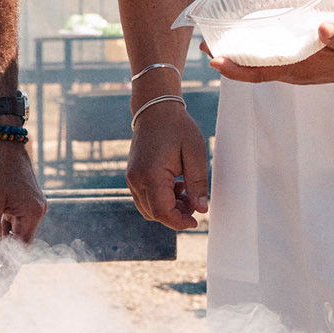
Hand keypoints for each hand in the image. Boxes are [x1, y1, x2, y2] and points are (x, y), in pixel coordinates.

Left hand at [0, 133, 45, 258]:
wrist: (0, 137)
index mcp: (32, 214)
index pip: (21, 251)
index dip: (9, 270)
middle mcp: (37, 211)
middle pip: (20, 243)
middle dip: (4, 256)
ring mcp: (31, 204)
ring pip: (14, 232)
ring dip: (0, 241)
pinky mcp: (23, 198)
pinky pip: (13, 221)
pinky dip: (1, 228)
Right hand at [124, 97, 209, 230]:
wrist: (155, 110)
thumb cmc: (177, 128)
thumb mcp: (195, 153)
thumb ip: (197, 183)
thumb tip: (201, 210)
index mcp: (151, 174)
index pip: (162, 212)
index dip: (179, 222)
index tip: (196, 222)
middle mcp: (136, 179)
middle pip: (154, 213)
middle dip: (176, 215)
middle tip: (194, 202)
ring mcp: (132, 178)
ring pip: (148, 209)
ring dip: (168, 208)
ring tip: (185, 191)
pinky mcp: (133, 175)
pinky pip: (144, 198)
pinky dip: (160, 200)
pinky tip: (175, 186)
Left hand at [210, 17, 333, 85]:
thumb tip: (320, 29)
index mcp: (303, 68)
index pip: (262, 72)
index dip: (236, 68)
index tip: (213, 59)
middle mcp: (297, 72)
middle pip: (255, 70)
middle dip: (229, 59)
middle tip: (203, 44)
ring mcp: (301, 68)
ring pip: (263, 65)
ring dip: (241, 55)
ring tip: (219, 40)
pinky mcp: (306, 61)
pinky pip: (274, 59)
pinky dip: (258, 50)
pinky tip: (252, 38)